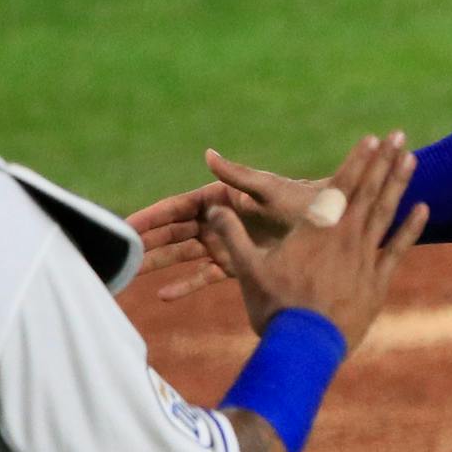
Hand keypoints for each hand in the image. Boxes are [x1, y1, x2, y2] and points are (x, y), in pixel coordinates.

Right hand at [127, 149, 332, 300]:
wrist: (336, 229)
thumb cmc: (308, 204)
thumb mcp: (271, 191)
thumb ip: (239, 177)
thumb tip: (208, 155)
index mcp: (221, 199)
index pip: (177, 209)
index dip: (151, 218)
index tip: (125, 227)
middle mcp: (218, 220)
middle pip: (173, 234)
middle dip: (146, 243)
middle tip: (115, 256)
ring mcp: (226, 244)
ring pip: (183, 255)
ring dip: (159, 264)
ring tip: (129, 276)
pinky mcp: (237, 265)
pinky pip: (205, 276)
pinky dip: (186, 285)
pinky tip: (163, 297)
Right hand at [203, 133, 427, 351]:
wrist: (305, 349)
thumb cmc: (275, 309)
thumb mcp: (247, 270)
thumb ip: (232, 235)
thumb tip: (213, 208)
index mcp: (316, 231)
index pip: (340, 187)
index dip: (357, 160)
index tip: (372, 138)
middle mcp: (345, 238)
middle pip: (368, 191)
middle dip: (384, 161)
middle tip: (399, 134)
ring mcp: (364, 259)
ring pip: (385, 213)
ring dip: (399, 184)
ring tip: (412, 159)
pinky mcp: (377, 282)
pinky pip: (398, 249)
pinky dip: (411, 227)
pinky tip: (424, 208)